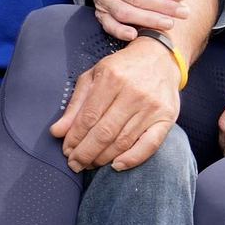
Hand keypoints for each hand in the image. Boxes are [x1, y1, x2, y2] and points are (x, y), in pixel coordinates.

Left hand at [50, 38, 181, 172]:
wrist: (159, 58)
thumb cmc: (122, 69)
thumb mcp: (94, 77)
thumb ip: (75, 105)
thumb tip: (57, 132)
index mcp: (112, 78)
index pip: (88, 117)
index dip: (74, 138)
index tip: (66, 151)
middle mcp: (133, 92)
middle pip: (104, 132)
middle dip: (85, 153)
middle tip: (75, 164)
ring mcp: (152, 106)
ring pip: (123, 142)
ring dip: (103, 158)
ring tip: (90, 165)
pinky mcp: (167, 118)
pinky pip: (149, 145)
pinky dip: (132, 159)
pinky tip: (117, 166)